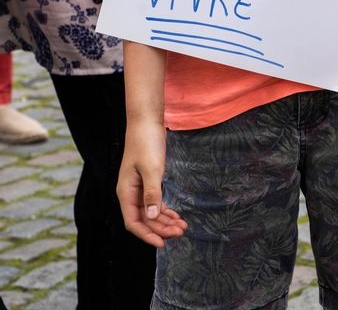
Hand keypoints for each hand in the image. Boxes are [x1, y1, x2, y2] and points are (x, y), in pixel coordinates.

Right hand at [117, 121, 186, 246]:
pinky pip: (154, 202)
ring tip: (183, 226)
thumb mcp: (152, 169)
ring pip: (150, 212)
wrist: (146, 122)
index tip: (163, 244)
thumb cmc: (146, 143)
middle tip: (181, 232)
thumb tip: (151, 217)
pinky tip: (176, 216)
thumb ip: (152, 193)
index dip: (147, 235)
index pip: (133, 222)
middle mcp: (129, 193)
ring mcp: (138, 188)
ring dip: (165, 221)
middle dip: (161, 228)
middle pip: (143, 220)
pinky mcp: (147, 181)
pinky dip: (165, 210)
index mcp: (125, 192)